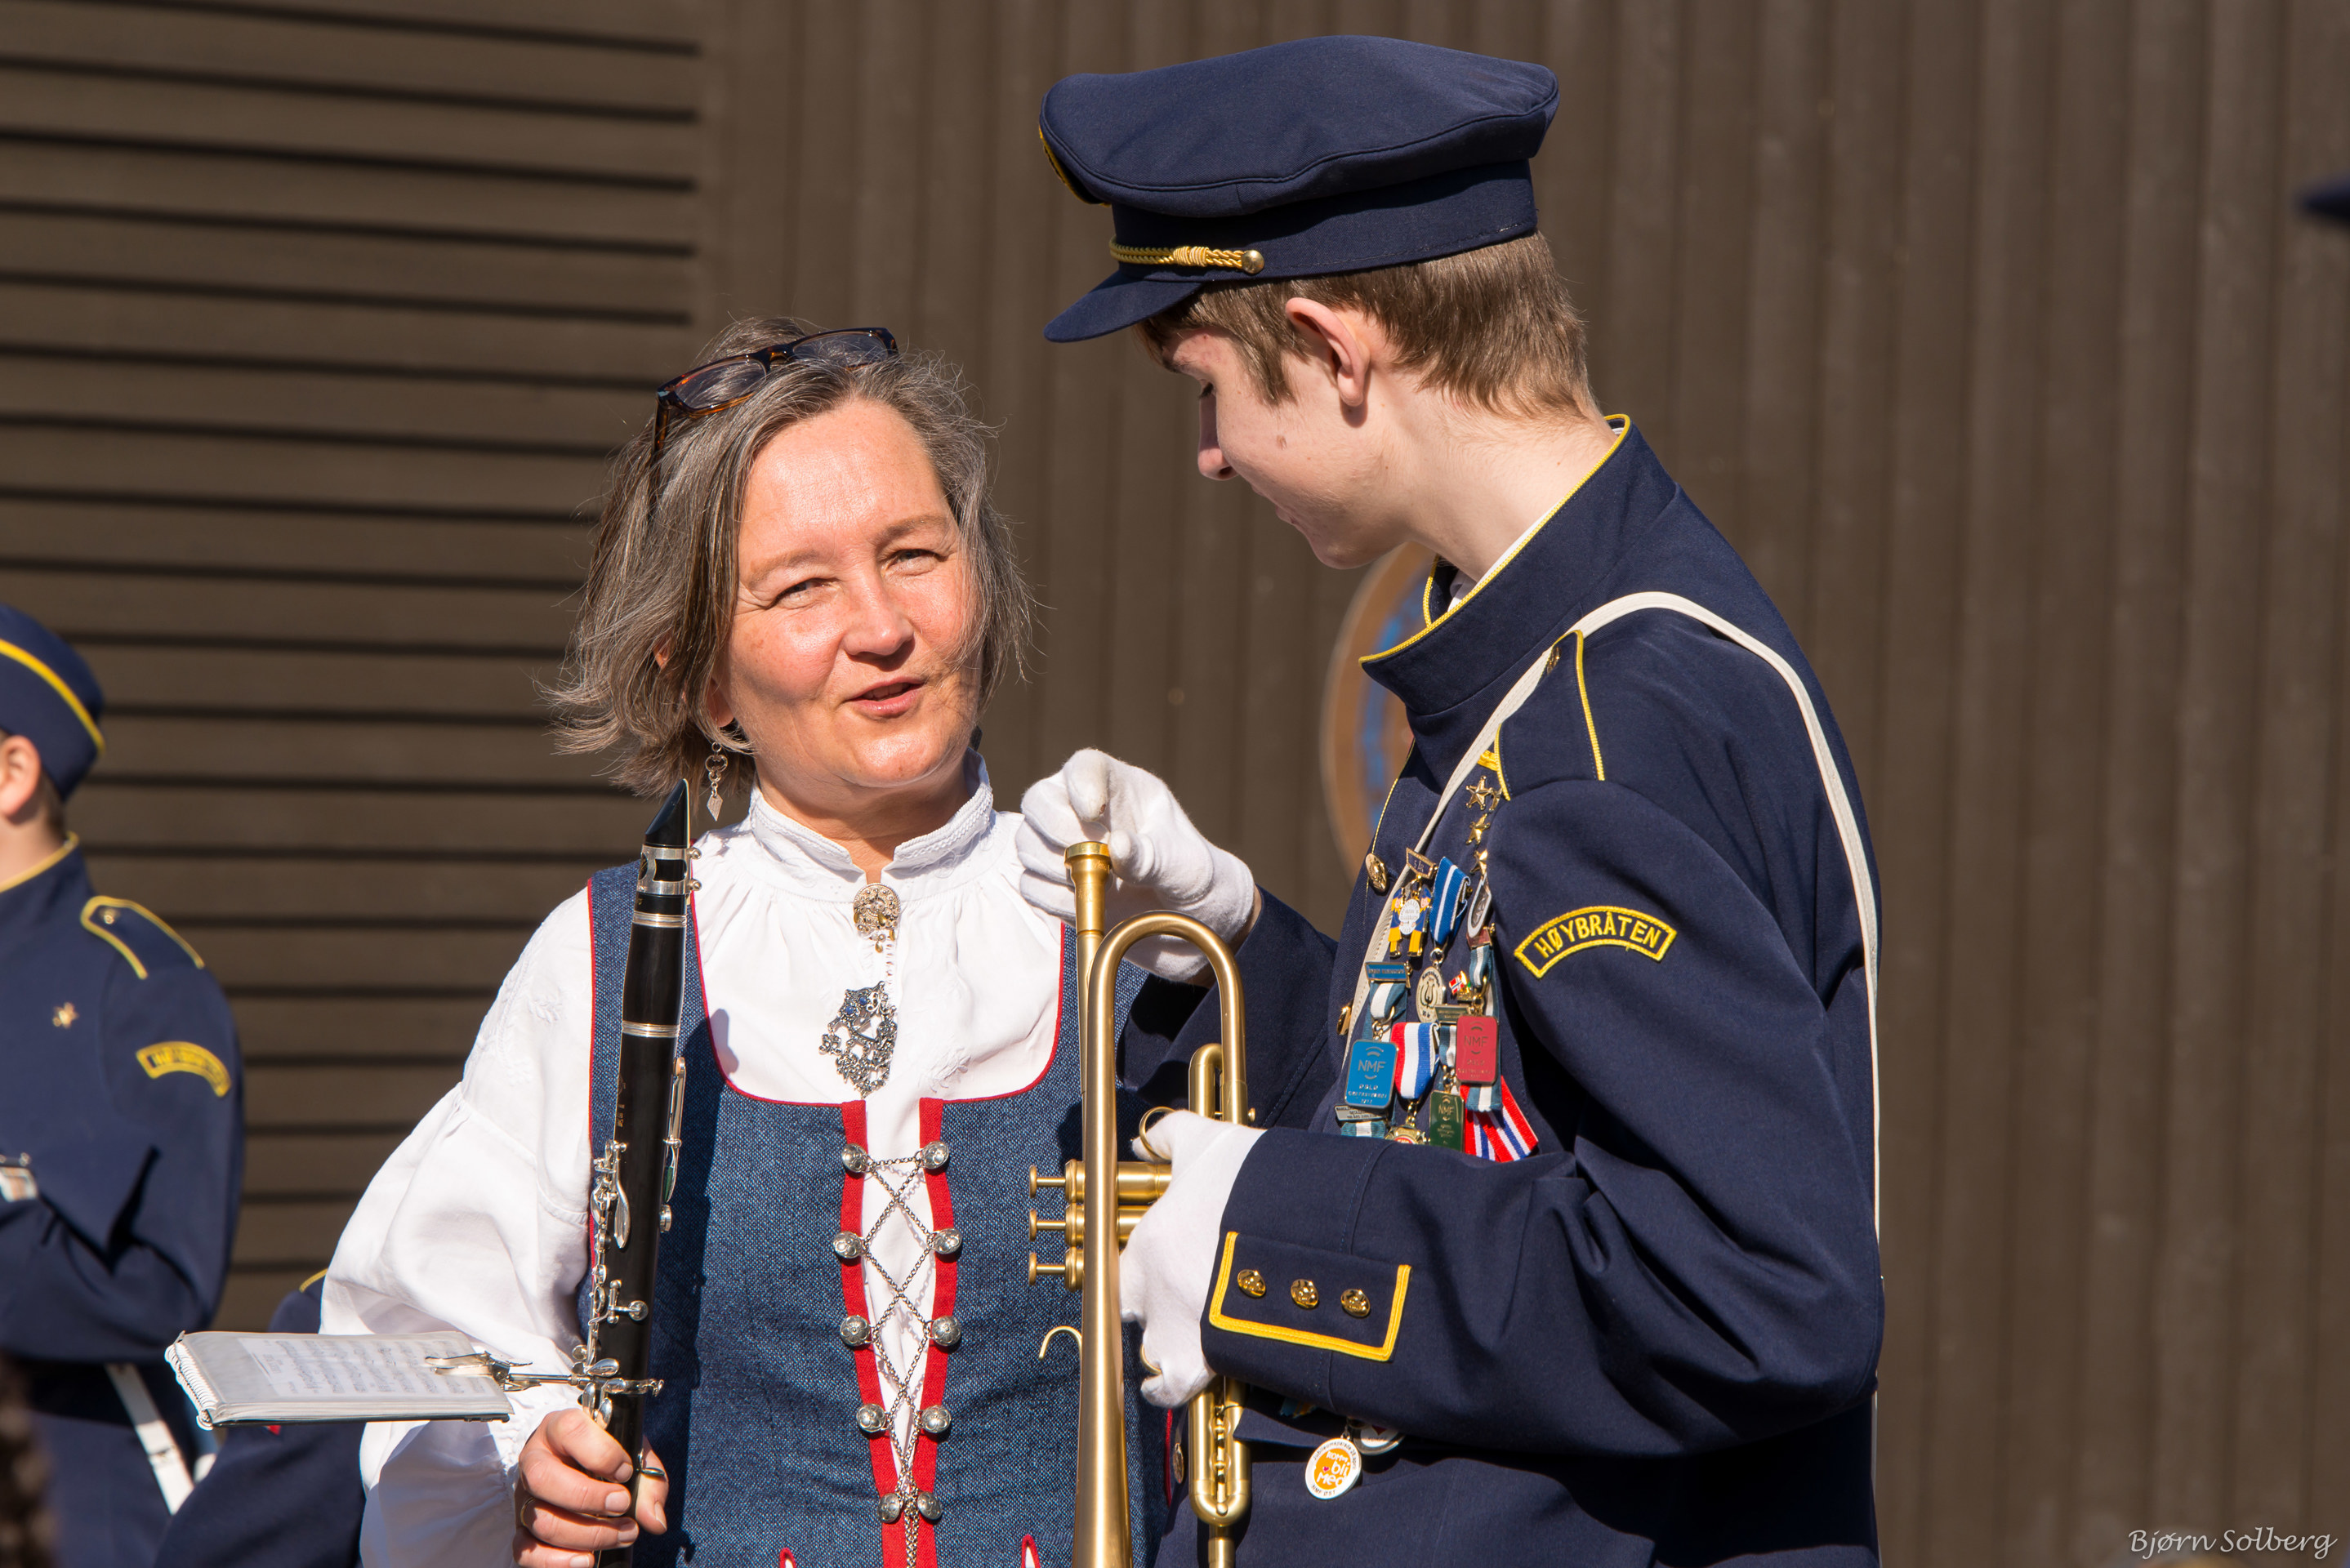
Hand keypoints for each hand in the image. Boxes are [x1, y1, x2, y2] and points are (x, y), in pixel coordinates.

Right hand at [512, 1408, 666, 1567]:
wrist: (588, 1470)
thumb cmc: (611, 1458)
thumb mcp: (634, 1456)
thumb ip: (648, 1482)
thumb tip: (653, 1520)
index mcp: (560, 1428)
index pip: (570, 1430)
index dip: (602, 1454)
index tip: (626, 1471)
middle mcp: (535, 1459)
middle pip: (544, 1479)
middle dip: (589, 1498)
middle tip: (623, 1504)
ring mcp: (524, 1496)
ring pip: (542, 1520)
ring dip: (588, 1534)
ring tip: (622, 1534)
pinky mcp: (521, 1529)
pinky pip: (526, 1552)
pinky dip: (558, 1561)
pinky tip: (587, 1559)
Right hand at [1017, 749, 1258, 981]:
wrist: (1189, 924)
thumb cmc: (1193, 879)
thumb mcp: (1185, 867)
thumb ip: (1153, 856)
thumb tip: (1116, 846)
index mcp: (1122, 789)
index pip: (1084, 766)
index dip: (1080, 784)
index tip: (1094, 813)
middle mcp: (1084, 812)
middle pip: (1039, 800)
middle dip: (1057, 831)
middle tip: (1093, 858)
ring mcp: (1064, 847)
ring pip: (1026, 843)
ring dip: (1055, 869)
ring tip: (1100, 886)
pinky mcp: (1054, 884)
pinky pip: (1030, 884)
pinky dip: (1053, 899)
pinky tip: (1088, 905)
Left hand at [1119, 1110, 1261, 1406]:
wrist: (1309, 1228)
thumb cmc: (1259, 1183)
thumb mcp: (1211, 1144)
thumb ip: (1171, 1136)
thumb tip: (1144, 1136)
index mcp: (1150, 1242)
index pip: (1115, 1267)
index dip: (1130, 1273)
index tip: (1147, 1274)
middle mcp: (1153, 1290)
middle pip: (1130, 1311)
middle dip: (1148, 1308)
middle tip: (1176, 1299)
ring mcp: (1175, 1328)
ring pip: (1149, 1348)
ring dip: (1160, 1346)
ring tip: (1183, 1337)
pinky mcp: (1203, 1361)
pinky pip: (1169, 1386)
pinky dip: (1165, 1389)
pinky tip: (1164, 1386)